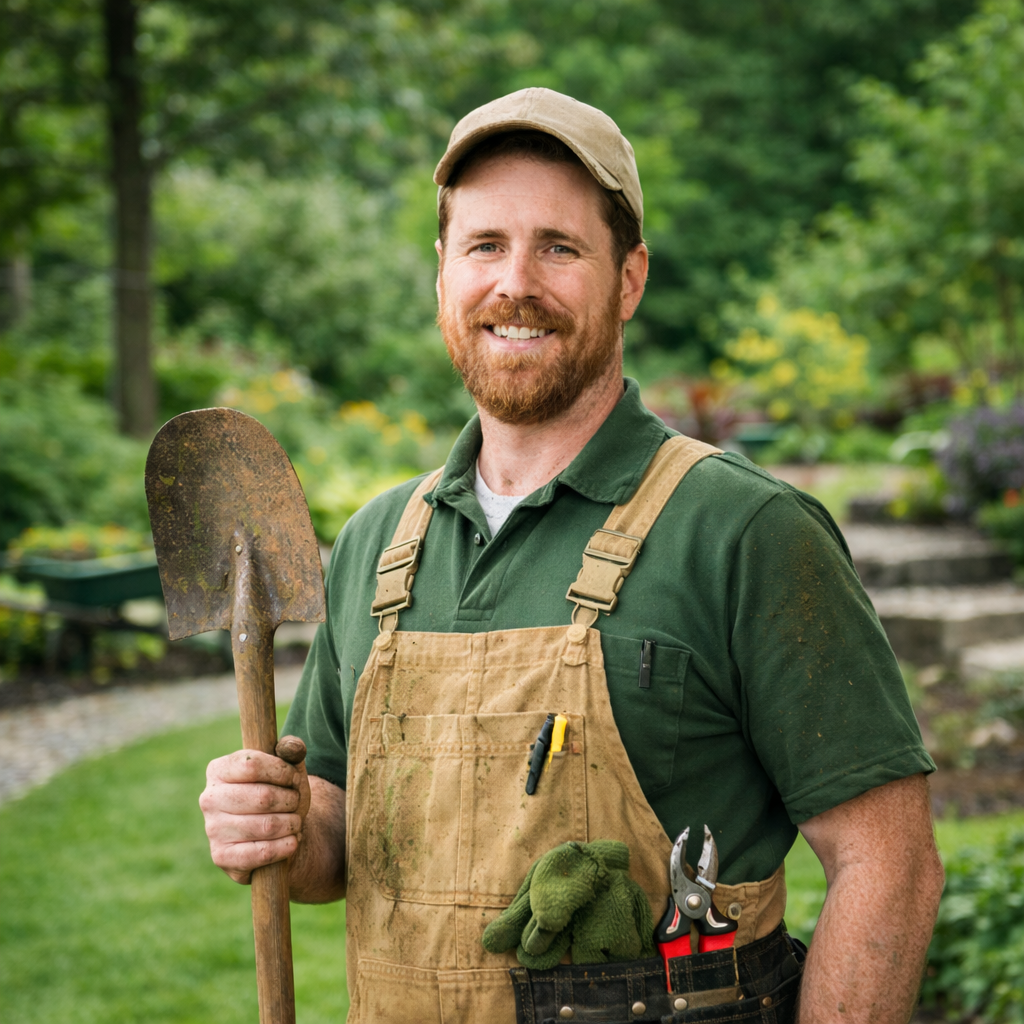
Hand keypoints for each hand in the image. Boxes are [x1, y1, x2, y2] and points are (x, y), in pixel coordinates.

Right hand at [199, 736, 310, 883]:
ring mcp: (212, 829)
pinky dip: (286, 846)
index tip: (294, 778)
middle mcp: (209, 798)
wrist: (272, 833)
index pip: (253, 764)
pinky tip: (291, 840)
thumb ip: (292, 749)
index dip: (282, 771)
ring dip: (292, 824)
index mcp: (218, 770)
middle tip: (296, 803)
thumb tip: (292, 747)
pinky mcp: (222, 857)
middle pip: (264, 797)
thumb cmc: (278, 793)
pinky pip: (263, 852)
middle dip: (291, 800)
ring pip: (267, 826)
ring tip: (295, 822)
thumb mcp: (287, 768)